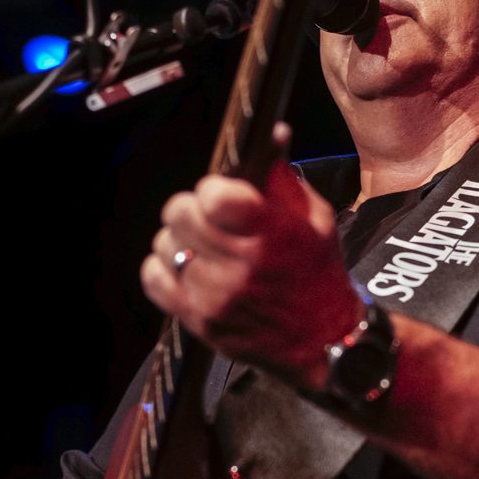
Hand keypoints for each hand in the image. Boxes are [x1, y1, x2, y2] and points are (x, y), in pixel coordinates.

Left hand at [140, 127, 362, 389]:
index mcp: (270, 235)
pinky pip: (154, 278)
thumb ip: (282, 180)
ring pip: (165, 244)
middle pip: (179, 212)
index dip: (214, 188)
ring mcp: (214, 296)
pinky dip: (164, 268)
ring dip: (181, 240)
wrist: (324, 342)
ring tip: (207, 249)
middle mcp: (238, 266)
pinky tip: (189, 269)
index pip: (212, 194)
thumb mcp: (316, 220)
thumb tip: (269, 136)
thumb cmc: (319, 277)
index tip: (224, 196)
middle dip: (194, 209)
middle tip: (212, 220)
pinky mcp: (198, 320)